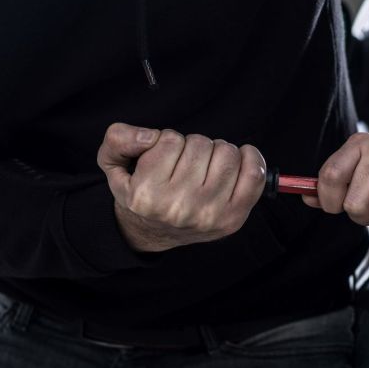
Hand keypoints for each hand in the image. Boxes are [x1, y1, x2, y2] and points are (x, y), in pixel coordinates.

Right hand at [97, 123, 266, 251]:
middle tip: (187, 163)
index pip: (169, 139)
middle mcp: (179, 207)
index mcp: (147, 194)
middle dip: (194, 146)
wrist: (154, 231)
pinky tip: (240, 158)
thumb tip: (150, 136)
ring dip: (218, 152)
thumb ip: (118, 140)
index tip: (165, 156)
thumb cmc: (141, 193)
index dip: (168, 140)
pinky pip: (254, 174)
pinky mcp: (233, 217)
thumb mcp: (114, 165)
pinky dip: (252, 159)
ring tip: (205, 167)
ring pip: (226, 154)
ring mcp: (209, 214)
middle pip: (201, 145)